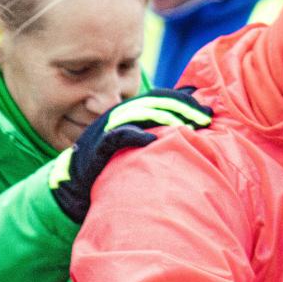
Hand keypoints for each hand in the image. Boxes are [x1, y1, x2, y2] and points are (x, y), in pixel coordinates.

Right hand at [49, 87, 212, 222]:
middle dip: (182, 107)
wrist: (74, 185)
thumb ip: (158, 131)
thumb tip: (191, 121)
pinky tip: (152, 139)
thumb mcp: (137, 143)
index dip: (184, 100)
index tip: (209, 111)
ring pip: (137, 114)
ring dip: (164, 117)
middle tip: (206, 118)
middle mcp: (118, 116)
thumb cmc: (112, 164)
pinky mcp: (98, 147)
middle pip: (152, 102)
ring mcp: (107, 129)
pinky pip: (117, 137)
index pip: (159, 96)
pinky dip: (134, 135)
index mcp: (128, 112)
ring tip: (188, 125)